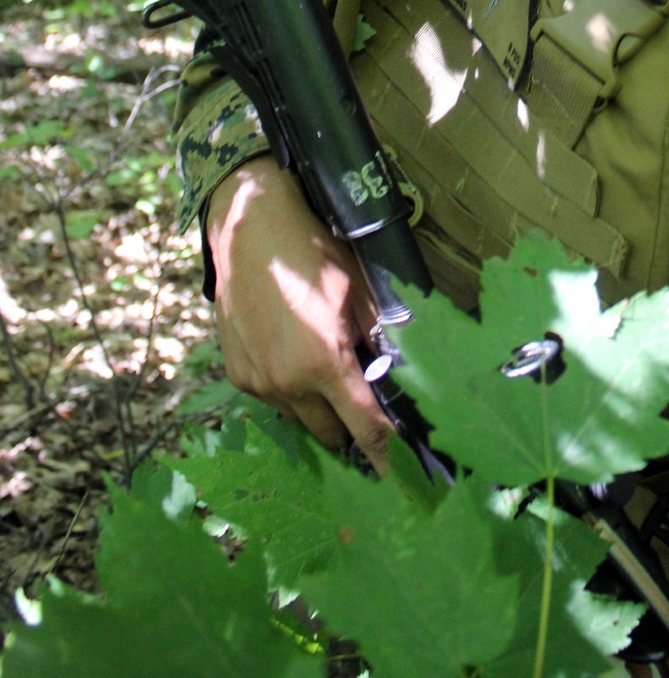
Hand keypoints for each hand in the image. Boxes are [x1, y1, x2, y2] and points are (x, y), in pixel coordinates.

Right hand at [206, 156, 392, 470]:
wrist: (249, 227)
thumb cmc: (311, 252)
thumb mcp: (357, 291)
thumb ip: (378, 337)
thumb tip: (396, 370)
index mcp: (325, 364)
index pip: (365, 427)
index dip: (386, 453)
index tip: (400, 473)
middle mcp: (288, 383)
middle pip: (331, 435)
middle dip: (351, 427)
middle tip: (365, 405)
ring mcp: (258, 382)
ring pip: (300, 419)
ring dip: (318, 408)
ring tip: (326, 371)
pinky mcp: (237, 373)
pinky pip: (273, 399)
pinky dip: (290, 390)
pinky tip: (295, 356)